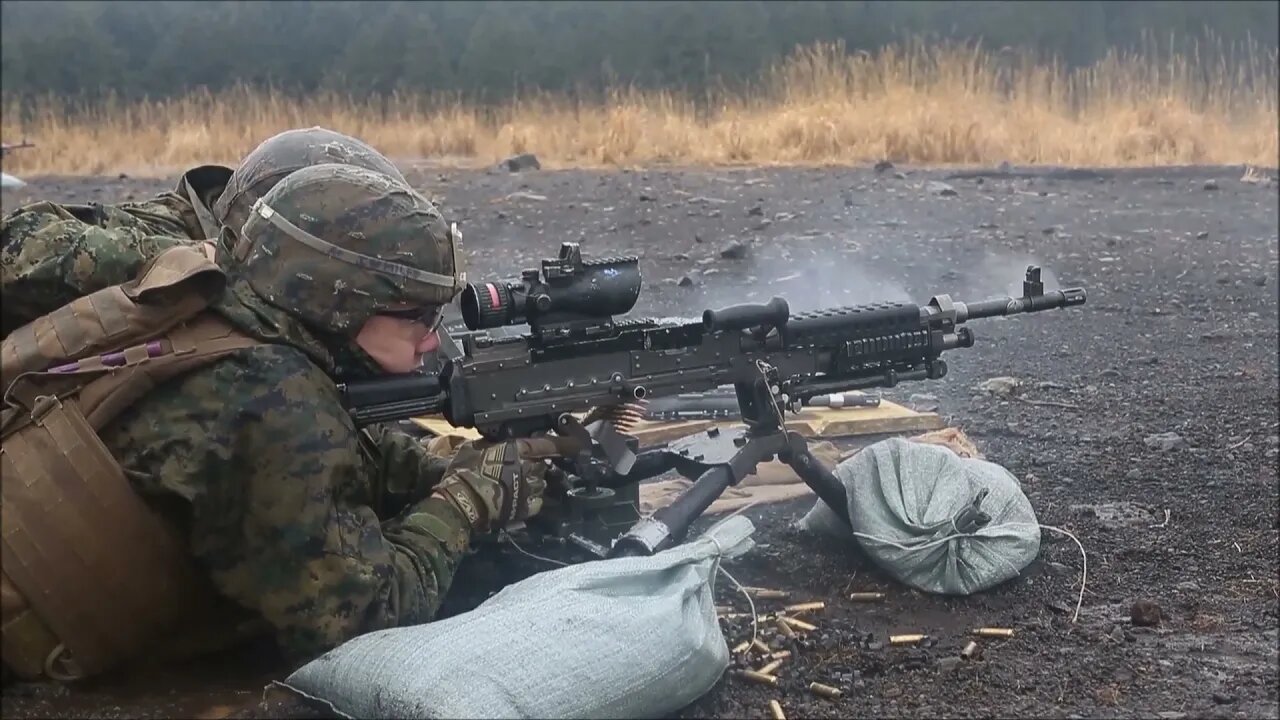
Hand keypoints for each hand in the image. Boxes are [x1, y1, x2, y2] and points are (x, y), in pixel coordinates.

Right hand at [431, 436, 569, 531]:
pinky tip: (520, 499)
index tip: (579, 443)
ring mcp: (530, 489)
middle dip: (537, 464)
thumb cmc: (464, 471)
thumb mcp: (475, 447)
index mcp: (519, 449)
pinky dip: (532, 499)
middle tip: (522, 467)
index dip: (569, 443)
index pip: (552, 444)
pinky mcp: (526, 508)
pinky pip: (538, 501)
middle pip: (545, 464)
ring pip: (542, 483)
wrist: (460, 503)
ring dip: (534, 482)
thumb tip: (499, 441)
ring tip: (516, 485)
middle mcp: (530, 467)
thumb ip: (493, 443)